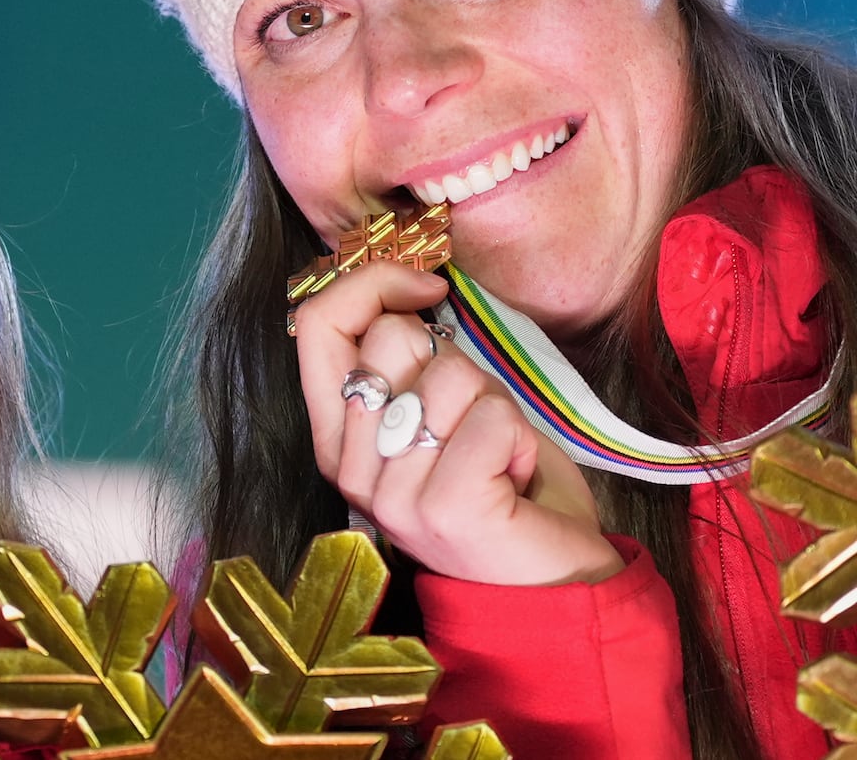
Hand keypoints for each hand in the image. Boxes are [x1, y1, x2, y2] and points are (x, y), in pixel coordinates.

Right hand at [291, 262, 622, 586]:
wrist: (554, 587)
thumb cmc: (500, 490)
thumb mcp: (437, 414)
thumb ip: (404, 365)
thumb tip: (407, 292)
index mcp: (336, 440)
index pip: (316, 324)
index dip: (372, 283)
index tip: (426, 290)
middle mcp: (349, 468)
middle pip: (391, 338)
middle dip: (454, 360)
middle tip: (472, 423)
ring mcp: (391, 493)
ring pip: (450, 374)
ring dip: (495, 405)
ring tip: (497, 457)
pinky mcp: (443, 507)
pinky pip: (492, 417)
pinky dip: (520, 439)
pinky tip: (513, 479)